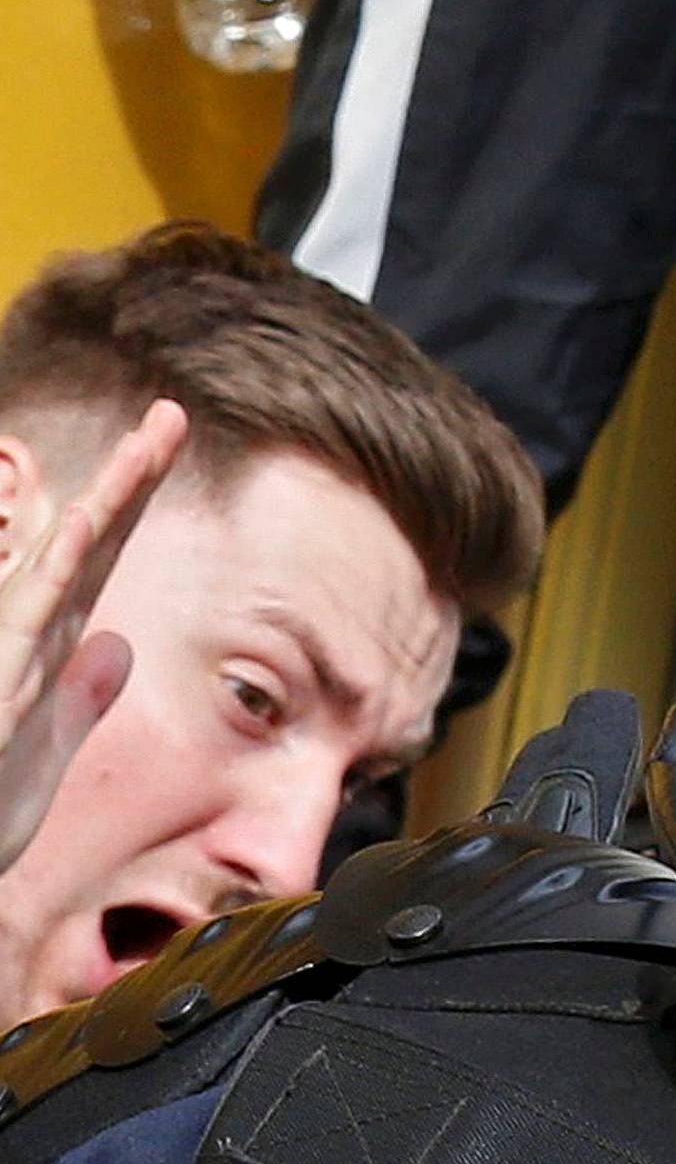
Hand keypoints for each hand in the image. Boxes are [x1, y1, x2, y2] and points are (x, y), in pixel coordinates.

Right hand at [0, 400, 186, 878]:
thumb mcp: (50, 747)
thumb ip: (82, 694)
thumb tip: (116, 647)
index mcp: (47, 641)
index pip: (98, 556)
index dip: (132, 500)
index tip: (164, 444)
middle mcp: (26, 628)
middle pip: (86, 537)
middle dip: (129, 476)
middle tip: (172, 416)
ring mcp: (8, 642)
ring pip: (61, 555)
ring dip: (105, 499)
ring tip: (147, 444)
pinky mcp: (0, 670)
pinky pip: (31, 604)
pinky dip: (58, 563)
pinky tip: (88, 521)